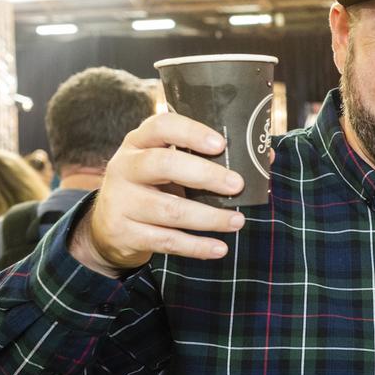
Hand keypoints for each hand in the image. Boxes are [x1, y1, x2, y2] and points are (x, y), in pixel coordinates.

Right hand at [71, 112, 247, 274]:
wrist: (109, 224)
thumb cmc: (154, 185)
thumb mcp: (170, 164)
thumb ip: (208, 158)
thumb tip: (266, 156)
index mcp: (139, 142)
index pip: (161, 126)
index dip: (191, 133)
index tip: (221, 144)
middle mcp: (125, 167)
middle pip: (163, 166)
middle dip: (205, 176)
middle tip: (237, 185)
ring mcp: (121, 201)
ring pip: (169, 210)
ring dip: (208, 218)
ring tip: (238, 221)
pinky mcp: (124, 232)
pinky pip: (165, 241)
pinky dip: (196, 247)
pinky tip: (220, 248)